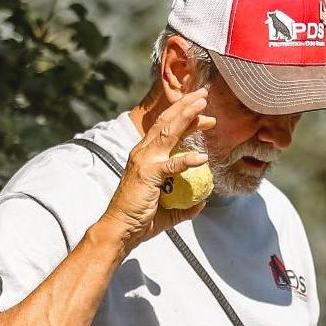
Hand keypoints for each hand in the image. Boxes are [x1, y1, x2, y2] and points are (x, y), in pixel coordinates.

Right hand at [104, 89, 216, 248]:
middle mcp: (143, 152)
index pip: (166, 129)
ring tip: (204, 109)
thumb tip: (202, 201)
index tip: (203, 112)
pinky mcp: (148, 174)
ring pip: (169, 133)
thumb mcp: (170, 210)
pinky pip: (172, 165)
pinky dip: (187, 159)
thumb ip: (186, 205)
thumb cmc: (141, 219)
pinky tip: (203, 157)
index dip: (185, 117)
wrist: (121, 229)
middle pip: (168, 122)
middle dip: (187, 107)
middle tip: (204, 95)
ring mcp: (145, 161)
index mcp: (146, 155)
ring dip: (187, 118)